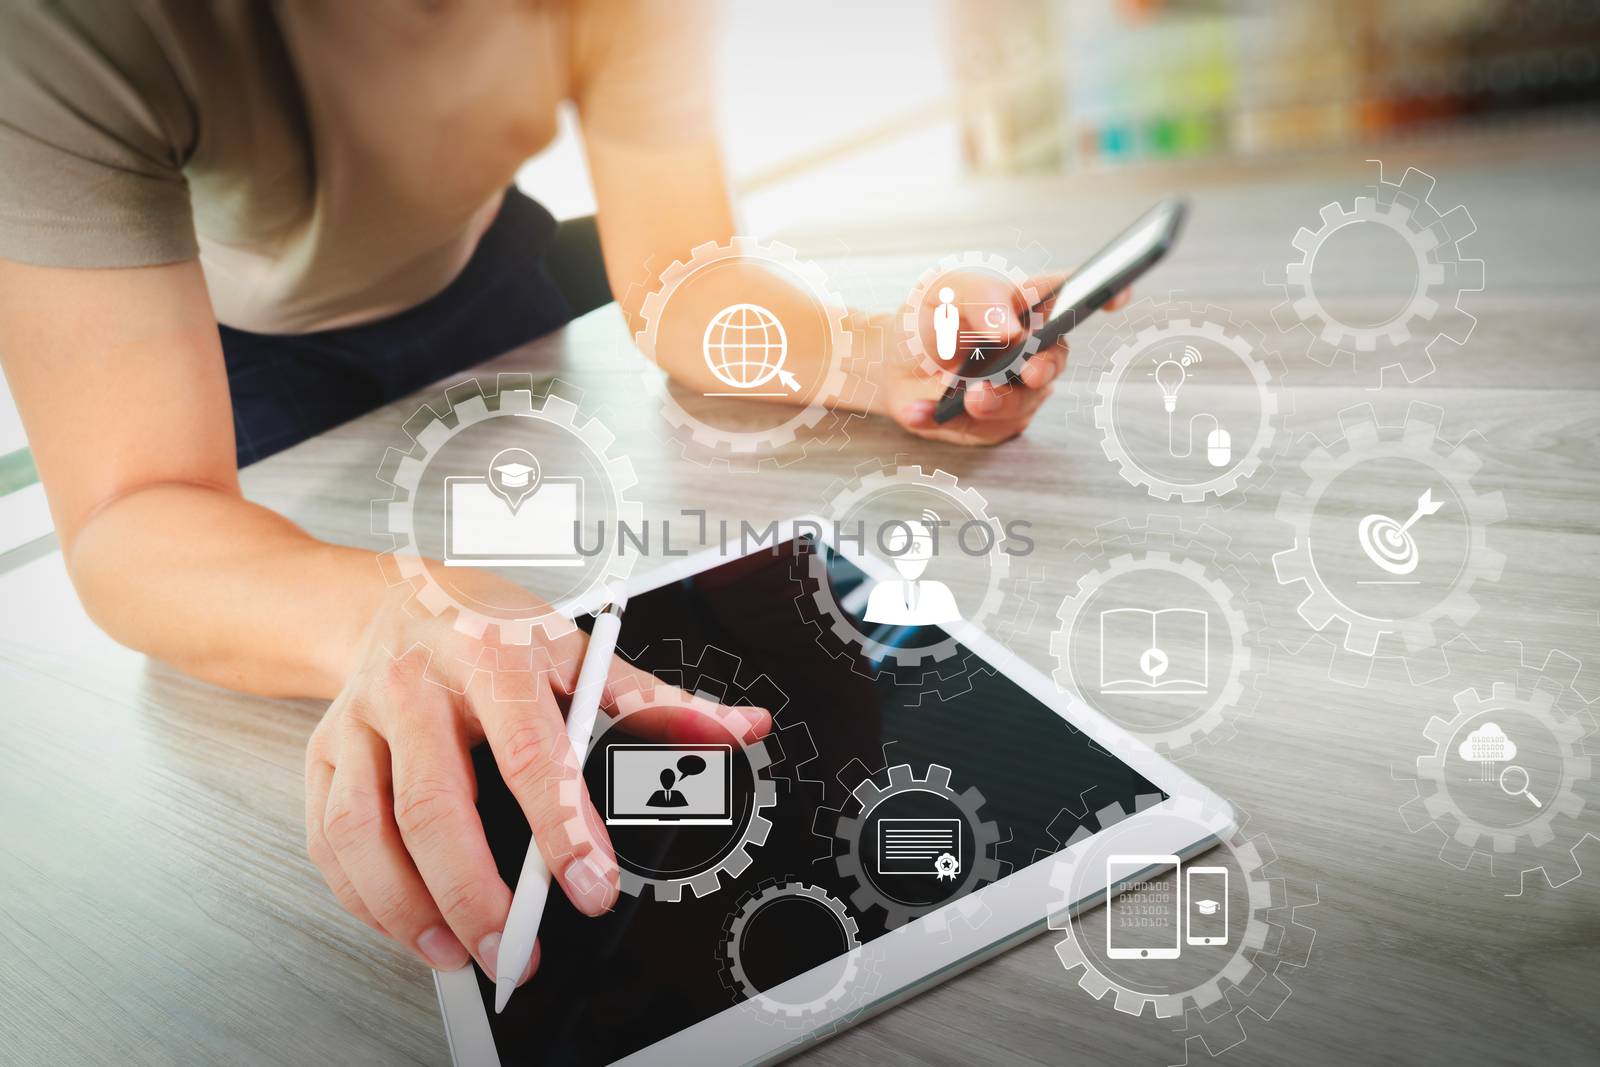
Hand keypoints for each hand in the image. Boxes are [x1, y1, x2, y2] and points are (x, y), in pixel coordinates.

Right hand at [304, 576, 767, 985]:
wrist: (390, 596)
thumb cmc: (489, 627)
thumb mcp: (576, 646)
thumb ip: (656, 698)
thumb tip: (739, 728)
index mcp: (491, 656)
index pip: (529, 750)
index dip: (562, 825)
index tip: (593, 884)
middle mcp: (416, 687)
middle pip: (433, 805)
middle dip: (475, 893)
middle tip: (516, 947)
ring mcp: (361, 723)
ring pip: (367, 832)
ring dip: (411, 910)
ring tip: (459, 954)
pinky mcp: (325, 755)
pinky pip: (330, 841)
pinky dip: (367, 898)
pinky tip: (408, 925)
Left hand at [877, 269, 1130, 445]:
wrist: (893, 362)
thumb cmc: (931, 318)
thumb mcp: (945, 292)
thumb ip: (979, 302)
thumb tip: (1010, 328)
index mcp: (1028, 306)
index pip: (1071, 296)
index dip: (1102, 293)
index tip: (1117, 296)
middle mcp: (1032, 350)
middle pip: (1055, 359)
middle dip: (1045, 367)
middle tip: (1030, 371)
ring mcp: (1017, 388)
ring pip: (1024, 402)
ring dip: (996, 401)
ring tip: (968, 396)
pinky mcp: (995, 422)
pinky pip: (981, 429)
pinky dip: (946, 419)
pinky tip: (921, 409)